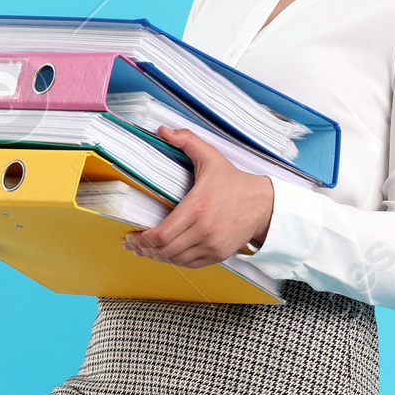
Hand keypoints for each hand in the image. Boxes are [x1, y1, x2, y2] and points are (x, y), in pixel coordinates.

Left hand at [121, 125, 274, 267]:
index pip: (161, 235)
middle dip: (144, 250)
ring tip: (145, 251)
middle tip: (132, 245)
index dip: (142, 240)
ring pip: (176, 259)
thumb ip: (186, 141)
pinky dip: (175, 261)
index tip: (131, 236)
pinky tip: (165, 255)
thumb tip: (163, 130)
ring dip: (157, 257)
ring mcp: (212, 245)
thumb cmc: (234, 181)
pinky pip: (190, 264)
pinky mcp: (219, 254)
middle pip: (165, 250)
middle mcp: (204, 230)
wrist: (263, 204)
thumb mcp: (210, 156)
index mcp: (197, 208)